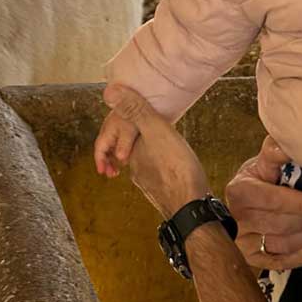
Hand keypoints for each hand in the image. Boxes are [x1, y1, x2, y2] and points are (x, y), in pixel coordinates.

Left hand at [102, 84, 208, 218]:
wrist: (191, 210)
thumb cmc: (176, 168)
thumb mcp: (156, 131)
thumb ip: (135, 111)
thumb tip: (109, 91)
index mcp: (131, 153)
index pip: (121, 133)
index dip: (129, 120)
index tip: (139, 113)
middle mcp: (136, 171)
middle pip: (133, 148)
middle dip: (139, 137)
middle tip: (154, 126)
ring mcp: (150, 184)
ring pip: (146, 162)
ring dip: (151, 152)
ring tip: (166, 143)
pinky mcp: (164, 193)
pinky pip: (159, 173)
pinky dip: (163, 165)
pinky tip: (177, 164)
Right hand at [225, 137, 301, 270]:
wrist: (243, 201)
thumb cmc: (258, 179)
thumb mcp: (263, 162)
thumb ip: (274, 152)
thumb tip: (286, 143)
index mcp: (240, 190)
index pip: (275, 200)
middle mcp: (238, 217)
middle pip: (281, 224)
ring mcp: (242, 239)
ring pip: (281, 243)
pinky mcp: (250, 257)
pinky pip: (276, 261)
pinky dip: (300, 257)